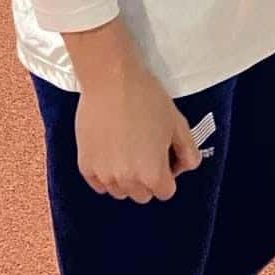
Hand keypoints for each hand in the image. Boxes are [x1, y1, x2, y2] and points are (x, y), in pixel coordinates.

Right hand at [76, 58, 201, 202]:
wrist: (111, 80)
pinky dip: (105, 174)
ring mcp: (104, 174)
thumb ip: (189, 152)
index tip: (163, 155)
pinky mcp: (85, 165)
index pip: (165, 192)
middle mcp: (127, 181)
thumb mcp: (178, 123)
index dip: (168, 173)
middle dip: (147, 178)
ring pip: (119, 191)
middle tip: (145, 150)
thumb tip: (184, 167)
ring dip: (125, 178)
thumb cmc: (147, 99)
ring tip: (126, 149)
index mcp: (153, 174)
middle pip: (142, 195)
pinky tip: (110, 152)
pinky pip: (99, 184)